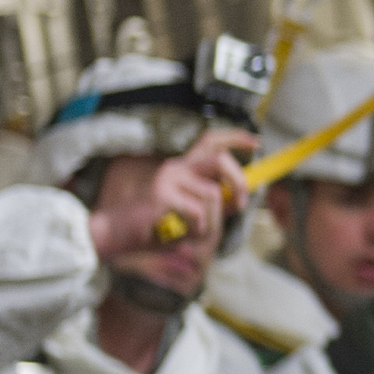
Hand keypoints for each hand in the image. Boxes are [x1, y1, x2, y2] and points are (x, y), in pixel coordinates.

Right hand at [89, 128, 252, 260]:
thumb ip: (215, 205)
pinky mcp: (162, 194)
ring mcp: (168, 179)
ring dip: (211, 220)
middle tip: (239, 205)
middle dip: (239, 182)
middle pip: (220, 159)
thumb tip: (238, 198)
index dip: (235, 138)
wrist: (118, 235)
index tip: (256, 142)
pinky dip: (196, 229)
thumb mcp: (194, 215)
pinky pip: (198, 213)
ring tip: (192, 230)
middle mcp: (177, 167)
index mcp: (184, 169)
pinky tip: (178, 233)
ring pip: (213, 194)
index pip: (210, 141)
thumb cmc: (156, 227)